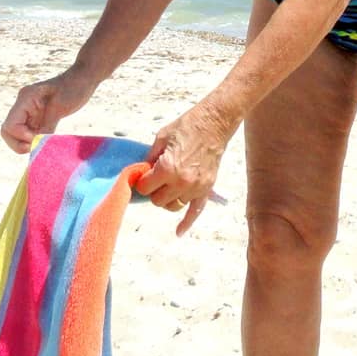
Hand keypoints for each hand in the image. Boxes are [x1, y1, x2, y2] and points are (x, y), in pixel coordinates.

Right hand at [0, 68, 94, 152]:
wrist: (83, 79)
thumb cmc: (74, 87)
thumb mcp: (60, 107)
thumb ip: (47, 126)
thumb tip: (37, 145)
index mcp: (26, 98)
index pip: (10, 125)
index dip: (21, 136)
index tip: (37, 138)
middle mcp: (23, 105)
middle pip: (7, 131)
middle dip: (18, 143)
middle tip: (35, 146)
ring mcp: (28, 112)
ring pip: (15, 135)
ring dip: (25, 143)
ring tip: (41, 145)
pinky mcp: (36, 118)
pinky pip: (27, 134)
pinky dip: (33, 141)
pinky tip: (44, 142)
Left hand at [134, 100, 234, 235]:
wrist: (214, 123)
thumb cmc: (187, 126)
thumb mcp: (161, 137)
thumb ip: (150, 159)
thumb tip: (142, 173)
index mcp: (168, 168)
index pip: (144, 188)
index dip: (142, 181)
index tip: (144, 174)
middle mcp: (182, 182)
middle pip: (157, 201)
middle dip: (153, 190)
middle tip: (156, 178)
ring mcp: (195, 187)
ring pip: (173, 206)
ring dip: (167, 198)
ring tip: (168, 186)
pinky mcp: (206, 189)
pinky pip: (196, 212)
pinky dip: (187, 223)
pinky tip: (179, 232)